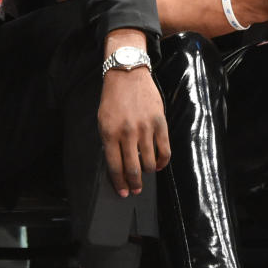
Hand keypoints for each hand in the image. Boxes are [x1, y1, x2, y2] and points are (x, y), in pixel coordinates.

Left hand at [97, 64, 168, 197]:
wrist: (127, 75)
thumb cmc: (113, 99)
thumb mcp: (103, 121)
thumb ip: (109, 142)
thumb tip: (118, 165)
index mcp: (110, 133)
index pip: (115, 166)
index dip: (119, 183)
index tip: (123, 192)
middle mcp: (128, 133)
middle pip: (133, 168)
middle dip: (134, 184)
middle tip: (135, 189)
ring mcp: (145, 128)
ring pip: (149, 161)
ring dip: (147, 172)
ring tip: (146, 173)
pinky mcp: (159, 123)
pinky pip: (164, 149)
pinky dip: (162, 161)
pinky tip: (158, 164)